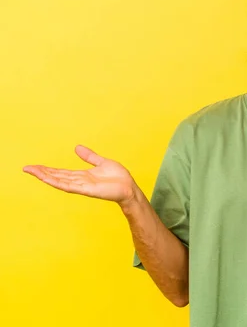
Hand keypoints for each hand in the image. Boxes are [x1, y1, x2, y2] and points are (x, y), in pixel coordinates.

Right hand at [23, 145, 137, 205]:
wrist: (129, 188)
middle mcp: (80, 181)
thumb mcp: (102, 162)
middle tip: (27, 168)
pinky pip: (70, 186)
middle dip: (42, 172)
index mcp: (82, 175)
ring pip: (60, 181)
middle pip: (57, 176)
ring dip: (46, 176)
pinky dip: (58, 182)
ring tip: (33, 172)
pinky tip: (48, 179)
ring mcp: (82, 186)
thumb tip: (77, 148)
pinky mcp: (87, 190)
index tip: (35, 166)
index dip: (48, 169)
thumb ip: (89, 156)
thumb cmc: (118, 178)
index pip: (61, 172)